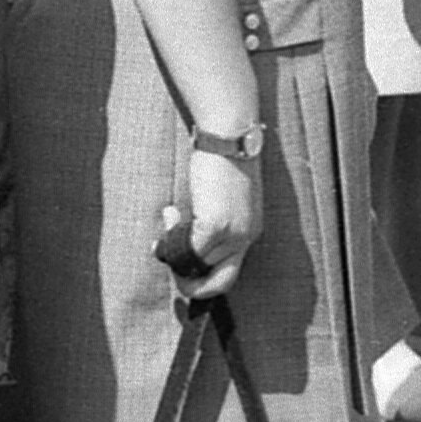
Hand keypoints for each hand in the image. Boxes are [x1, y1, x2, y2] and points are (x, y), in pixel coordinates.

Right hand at [163, 149, 263, 299]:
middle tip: (170, 260)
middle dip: (190, 285)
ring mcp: (233, 233)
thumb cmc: (225, 162)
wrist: (230, 136)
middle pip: (219, 283)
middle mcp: (246, 237)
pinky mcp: (216, 225)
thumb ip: (213, 223)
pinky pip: (188, 251)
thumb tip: (184, 244)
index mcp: (250, 232)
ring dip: (175, 252)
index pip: (230, 274)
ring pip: (198, 268)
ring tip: (170, 221)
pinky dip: (172, 241)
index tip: (183, 266)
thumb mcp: (225, 200)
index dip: (204, 278)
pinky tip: (170, 215)